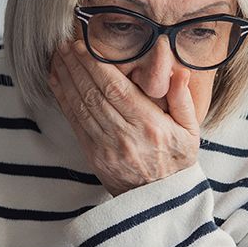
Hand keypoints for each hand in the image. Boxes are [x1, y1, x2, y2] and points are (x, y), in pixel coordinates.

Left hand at [48, 38, 200, 195]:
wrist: (159, 201)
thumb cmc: (176, 161)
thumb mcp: (190, 131)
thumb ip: (182, 99)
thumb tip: (179, 70)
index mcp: (150, 125)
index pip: (117, 90)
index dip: (95, 66)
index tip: (83, 46)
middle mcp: (125, 135)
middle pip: (94, 94)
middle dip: (76, 66)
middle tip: (65, 45)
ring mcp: (106, 146)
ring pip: (81, 106)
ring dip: (66, 79)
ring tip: (58, 57)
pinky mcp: (93, 154)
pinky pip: (75, 121)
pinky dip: (63, 99)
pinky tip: (57, 81)